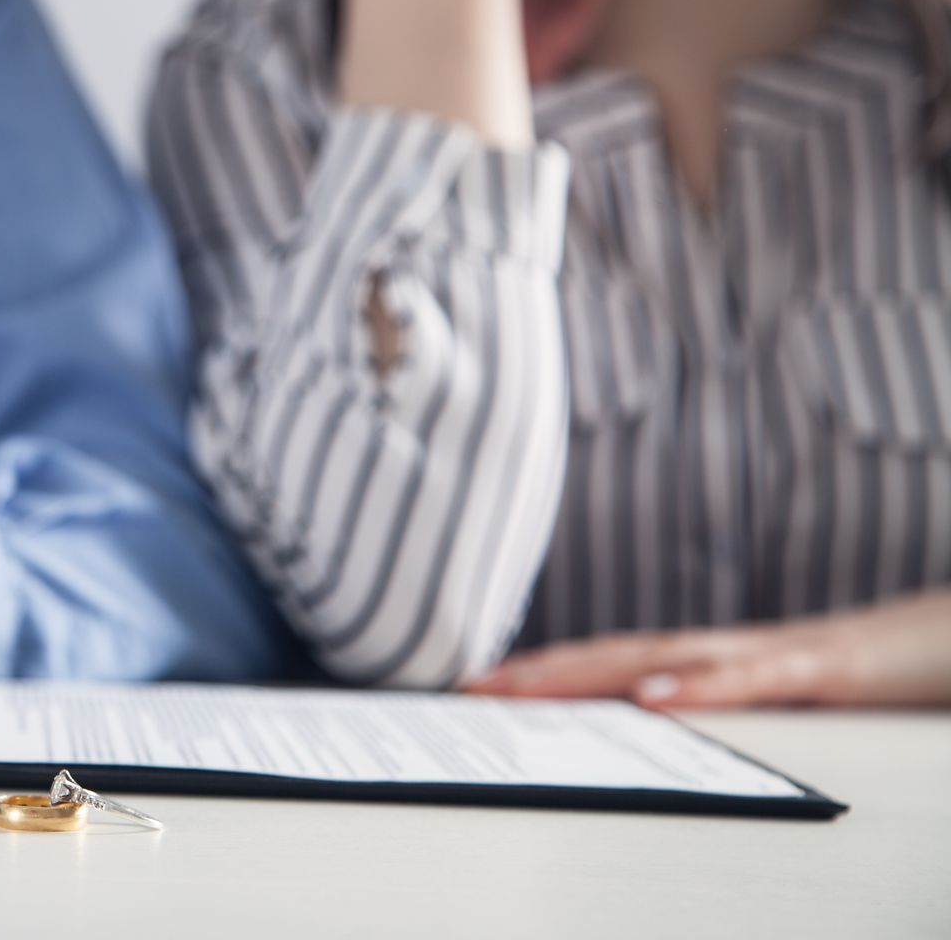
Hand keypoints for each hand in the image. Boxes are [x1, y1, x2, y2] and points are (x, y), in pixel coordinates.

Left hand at [465, 592, 950, 708]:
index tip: (474, 687)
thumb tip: (637, 729)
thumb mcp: (768, 701)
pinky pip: (754, 677)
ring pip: (665, 658)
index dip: (540, 673)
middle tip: (471, 686)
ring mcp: (767, 653)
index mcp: (704, 662)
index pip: (606, 666)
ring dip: (591, 672)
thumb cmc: (853, 677)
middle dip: (539, 672)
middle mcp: (720, 649)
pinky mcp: (820, 669)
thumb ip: (705, 712)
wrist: (943, 644)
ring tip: (528, 686)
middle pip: (614, 656)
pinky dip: (700, 686)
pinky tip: (655, 700)